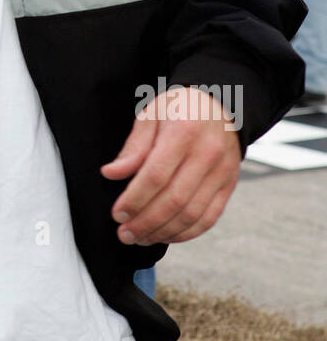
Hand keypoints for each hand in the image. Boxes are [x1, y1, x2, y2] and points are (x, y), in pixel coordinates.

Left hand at [99, 87, 241, 244]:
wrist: (221, 103)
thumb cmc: (180, 108)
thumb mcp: (152, 115)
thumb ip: (133, 147)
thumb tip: (111, 173)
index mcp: (184, 133)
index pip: (156, 176)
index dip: (134, 200)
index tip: (117, 214)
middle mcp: (207, 154)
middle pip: (174, 200)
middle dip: (145, 223)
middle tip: (124, 234)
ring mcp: (222, 172)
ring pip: (191, 215)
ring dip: (163, 233)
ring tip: (140, 238)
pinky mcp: (229, 185)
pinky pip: (208, 218)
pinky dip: (186, 233)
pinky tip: (165, 235)